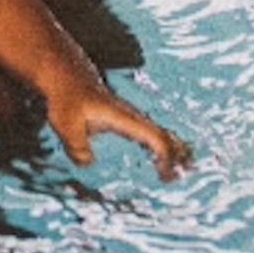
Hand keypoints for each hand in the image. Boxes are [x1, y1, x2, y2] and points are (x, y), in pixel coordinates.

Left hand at [46, 75, 191, 180]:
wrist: (64, 75)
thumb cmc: (66, 98)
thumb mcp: (65, 124)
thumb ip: (76, 146)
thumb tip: (88, 164)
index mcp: (124, 119)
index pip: (155, 138)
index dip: (165, 157)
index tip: (165, 177)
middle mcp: (132, 118)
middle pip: (165, 136)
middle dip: (180, 155)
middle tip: (189, 175)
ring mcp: (129, 119)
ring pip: (160, 135)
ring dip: (173, 152)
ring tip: (184, 172)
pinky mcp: (123, 121)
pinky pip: (149, 135)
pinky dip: (160, 149)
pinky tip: (161, 164)